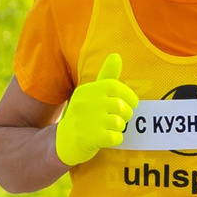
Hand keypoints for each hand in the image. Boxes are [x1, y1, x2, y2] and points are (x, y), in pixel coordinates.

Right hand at [53, 53, 136, 168]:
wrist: (64, 141)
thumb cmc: (84, 114)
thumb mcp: (91, 93)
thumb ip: (106, 76)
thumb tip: (116, 55)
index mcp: (86, 90)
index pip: (114, 86)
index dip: (128, 95)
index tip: (133, 103)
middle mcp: (84, 103)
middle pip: (120, 106)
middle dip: (127, 114)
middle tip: (122, 118)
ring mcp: (85, 121)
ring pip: (119, 122)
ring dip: (120, 127)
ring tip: (113, 127)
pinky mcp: (88, 138)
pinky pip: (115, 137)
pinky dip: (116, 139)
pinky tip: (109, 138)